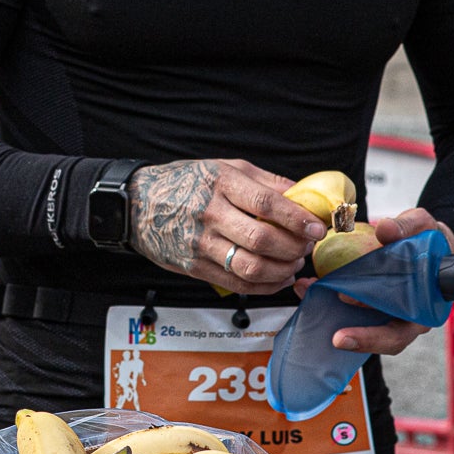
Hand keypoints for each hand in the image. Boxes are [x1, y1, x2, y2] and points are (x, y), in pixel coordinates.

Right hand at [127, 159, 326, 293]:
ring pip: (250, 267)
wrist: (136, 204)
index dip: (297, 219)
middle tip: (306, 246)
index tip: (317, 228)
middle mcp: (210, 213)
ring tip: (293, 263)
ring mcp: (200, 243)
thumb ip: (266, 181)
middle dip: (294, 248)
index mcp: (221, 182)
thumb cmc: (185, 182)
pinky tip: (277, 279)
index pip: (266, 204)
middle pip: (261, 239)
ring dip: (281, 270)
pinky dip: (264, 286)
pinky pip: (236, 283)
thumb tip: (304, 193)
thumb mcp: (225, 167)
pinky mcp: (193, 267)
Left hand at [291, 209, 453, 353]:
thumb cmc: (429, 239)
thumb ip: (407, 226)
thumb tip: (385, 229)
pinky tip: (308, 286)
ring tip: (308, 294)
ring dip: (335, 317)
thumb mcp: (423, 225)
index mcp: (426, 304)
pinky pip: (353, 312)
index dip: (381, 327)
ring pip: (367, 327)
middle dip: (362, 338)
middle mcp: (411, 316)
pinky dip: (329, 302)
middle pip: (389, 338)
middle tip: (336, 337)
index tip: (349, 302)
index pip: (404, 325)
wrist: (428, 241)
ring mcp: (393, 314)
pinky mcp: (374, 307)